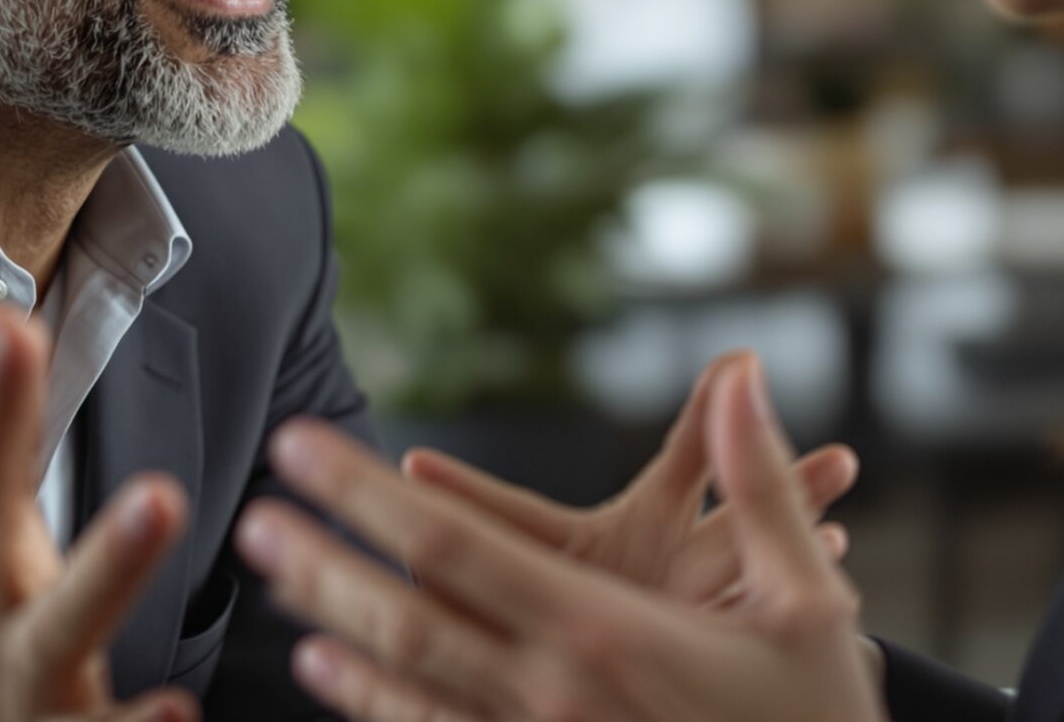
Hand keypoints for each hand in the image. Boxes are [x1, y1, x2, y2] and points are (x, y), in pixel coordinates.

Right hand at [0, 311, 199, 721]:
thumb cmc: (9, 639)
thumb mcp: (2, 547)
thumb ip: (6, 446)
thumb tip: (5, 321)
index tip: (10, 329)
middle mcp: (0, 629)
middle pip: (6, 568)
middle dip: (62, 508)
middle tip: (155, 490)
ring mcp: (30, 696)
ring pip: (59, 648)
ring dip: (108, 596)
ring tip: (160, 535)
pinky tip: (181, 713)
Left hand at [235, 359, 887, 721]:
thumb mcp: (810, 603)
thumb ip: (759, 483)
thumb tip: (740, 374)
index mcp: (602, 631)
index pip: (452, 546)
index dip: (364, 493)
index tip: (303, 447)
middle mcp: (552, 694)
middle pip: (407, 615)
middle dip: (324, 560)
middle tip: (253, 514)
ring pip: (409, 686)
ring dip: (335, 629)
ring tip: (276, 584)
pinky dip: (376, 706)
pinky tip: (335, 676)